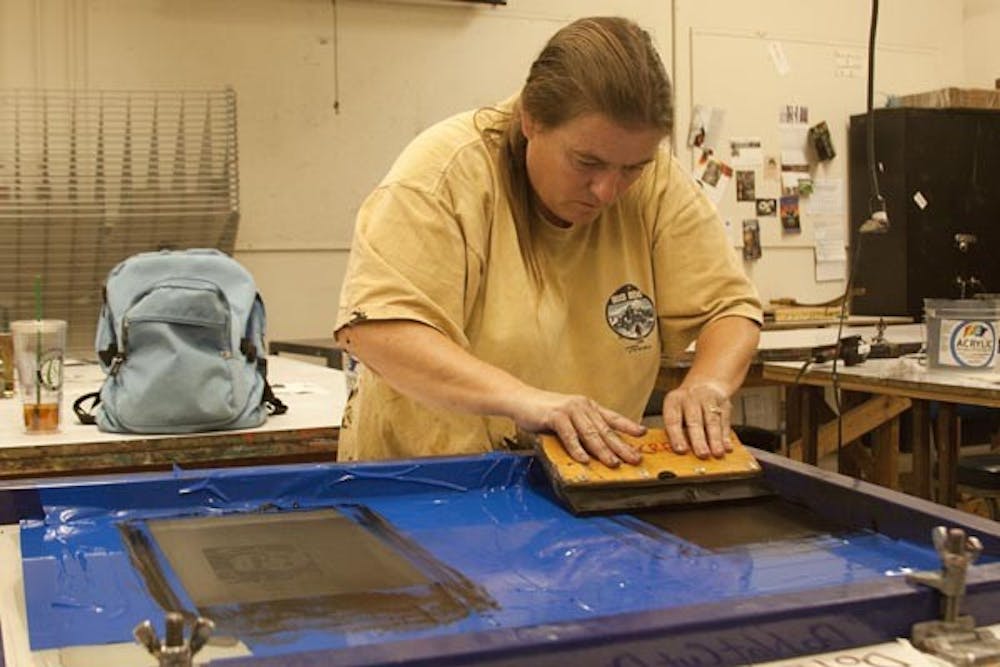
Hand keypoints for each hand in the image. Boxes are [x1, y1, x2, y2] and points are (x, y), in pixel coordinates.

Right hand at [511, 388, 645, 467]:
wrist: (520, 399)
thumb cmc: (543, 411)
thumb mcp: (568, 416)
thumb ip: (582, 428)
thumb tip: (597, 449)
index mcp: (588, 406)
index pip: (612, 417)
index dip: (628, 426)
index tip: (643, 434)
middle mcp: (582, 406)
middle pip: (605, 430)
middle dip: (621, 446)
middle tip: (634, 459)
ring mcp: (569, 410)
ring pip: (590, 433)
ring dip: (603, 450)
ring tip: (613, 463)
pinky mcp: (555, 416)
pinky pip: (569, 435)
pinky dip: (577, 449)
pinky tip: (584, 460)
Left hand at [661, 382, 731, 458]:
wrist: (704, 384)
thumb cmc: (686, 405)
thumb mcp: (675, 411)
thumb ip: (675, 430)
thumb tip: (680, 452)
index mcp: (673, 401)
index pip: (673, 420)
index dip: (677, 436)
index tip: (681, 450)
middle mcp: (690, 398)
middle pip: (694, 420)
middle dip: (698, 439)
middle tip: (702, 454)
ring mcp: (708, 399)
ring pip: (712, 421)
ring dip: (715, 439)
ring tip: (717, 453)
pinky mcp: (723, 402)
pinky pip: (725, 421)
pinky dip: (726, 435)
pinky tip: (727, 446)